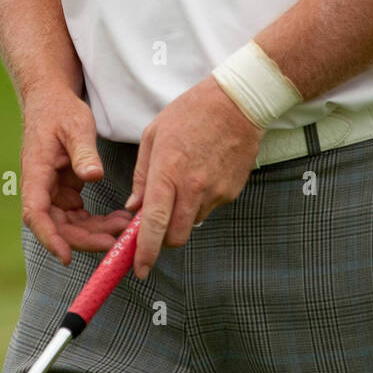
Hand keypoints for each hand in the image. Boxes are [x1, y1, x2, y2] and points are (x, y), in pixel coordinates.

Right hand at [20, 88, 132, 264]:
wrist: (51, 101)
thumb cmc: (60, 111)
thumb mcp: (76, 126)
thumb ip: (83, 152)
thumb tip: (94, 175)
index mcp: (36, 172)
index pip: (36, 213)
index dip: (49, 237)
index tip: (66, 256)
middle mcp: (40, 187)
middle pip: (56, 225)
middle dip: (84, 238)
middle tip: (115, 241)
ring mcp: (52, 192)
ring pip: (69, 224)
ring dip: (94, 232)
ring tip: (124, 228)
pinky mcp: (63, 192)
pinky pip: (78, 216)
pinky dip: (96, 222)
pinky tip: (118, 220)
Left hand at [125, 77, 262, 279]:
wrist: (238, 102)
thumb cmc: (191, 112)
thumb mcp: (154, 134)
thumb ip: (142, 175)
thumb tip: (135, 207)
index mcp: (168, 171)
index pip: (154, 224)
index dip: (145, 252)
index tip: (139, 269)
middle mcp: (193, 188)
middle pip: (176, 237)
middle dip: (163, 240)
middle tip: (156, 225)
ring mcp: (215, 192)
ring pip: (192, 222)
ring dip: (182, 215)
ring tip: (184, 180)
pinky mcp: (231, 192)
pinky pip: (210, 208)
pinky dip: (200, 201)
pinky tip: (202, 173)